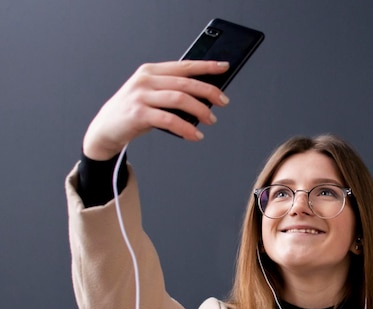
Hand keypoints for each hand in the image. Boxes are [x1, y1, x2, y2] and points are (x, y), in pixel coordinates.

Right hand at [82, 60, 229, 159]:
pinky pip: (169, 120)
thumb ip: (172, 91)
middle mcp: (145, 80)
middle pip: (185, 83)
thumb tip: (205, 98)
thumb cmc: (133, 111)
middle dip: (209, 91)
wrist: (105, 129)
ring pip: (179, 99)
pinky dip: (186, 128)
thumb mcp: (151, 95)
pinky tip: (195, 134)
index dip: (206, 66)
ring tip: (211, 119)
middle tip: (223, 101)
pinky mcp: (138, 114)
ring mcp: (141, 96)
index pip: (184, 66)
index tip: (223, 67)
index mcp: (151, 71)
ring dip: (200, 110)